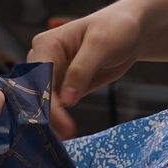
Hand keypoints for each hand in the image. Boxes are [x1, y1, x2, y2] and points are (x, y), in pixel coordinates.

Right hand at [26, 1, 145, 138]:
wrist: (131, 32)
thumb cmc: (115, 29)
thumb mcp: (101, 45)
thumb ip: (82, 70)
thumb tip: (66, 100)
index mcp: (47, 43)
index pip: (39, 76)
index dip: (45, 100)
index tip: (57, 123)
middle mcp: (43, 59)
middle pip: (36, 92)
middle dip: (45, 114)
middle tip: (62, 135)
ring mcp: (52, 74)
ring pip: (43, 102)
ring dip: (51, 121)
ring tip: (65, 138)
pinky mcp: (62, 87)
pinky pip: (55, 106)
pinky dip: (58, 120)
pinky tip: (66, 134)